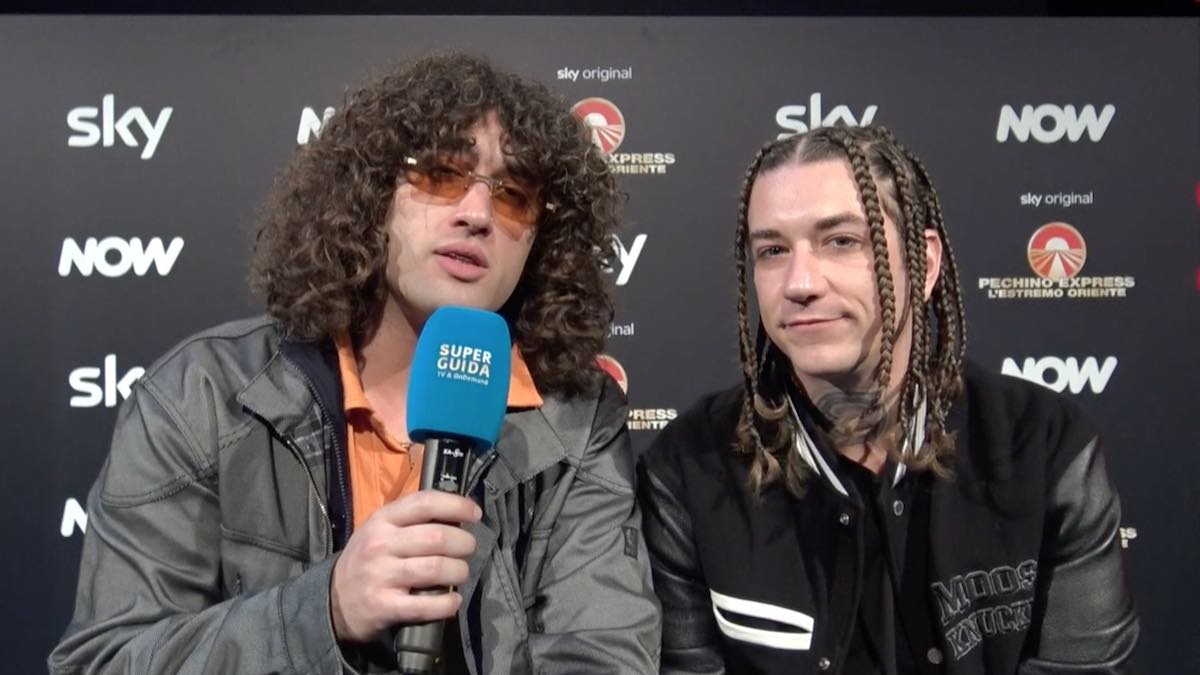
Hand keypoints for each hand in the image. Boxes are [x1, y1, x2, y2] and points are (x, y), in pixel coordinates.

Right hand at [329, 490, 480, 642]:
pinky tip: (453, 601)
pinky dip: (448, 604)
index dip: (457, 505)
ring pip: (436, 568)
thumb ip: (412, 519)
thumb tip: (457, 513)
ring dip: (459, 571)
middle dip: (463, 542)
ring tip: (460, 573)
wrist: (333, 600)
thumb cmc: (367, 558)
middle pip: (437, 537)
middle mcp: (380, 545)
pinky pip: (426, 605)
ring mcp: (381, 576)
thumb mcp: (380, 529)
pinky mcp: (384, 607)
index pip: (425, 503)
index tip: (475, 514)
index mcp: (382, 520)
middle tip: (468, 549)